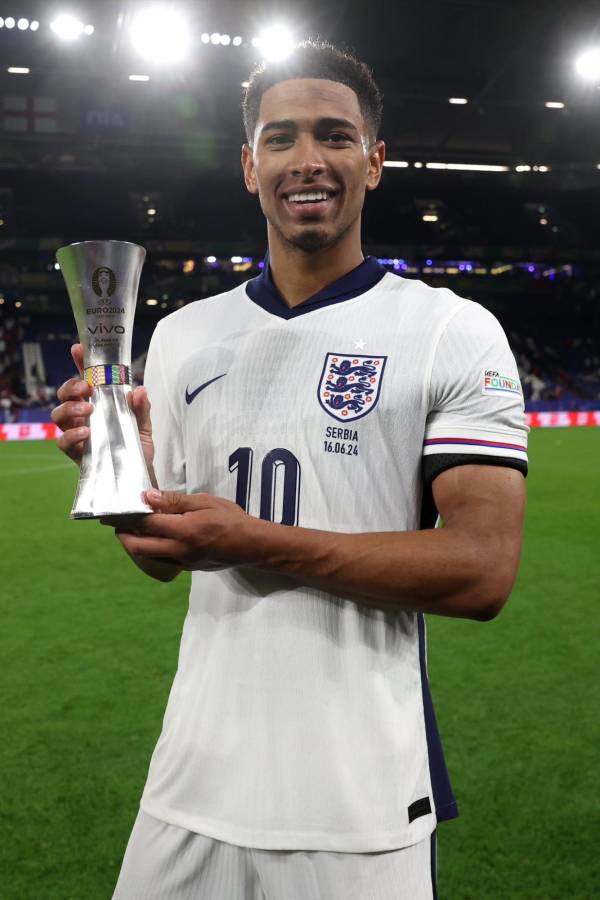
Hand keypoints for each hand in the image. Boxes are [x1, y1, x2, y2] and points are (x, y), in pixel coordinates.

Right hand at [51, 343, 155, 481]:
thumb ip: (142, 409)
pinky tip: (86, 432)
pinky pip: (62, 442)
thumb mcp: (144, 426)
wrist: (140, 477)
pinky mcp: (76, 453)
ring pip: (58, 415)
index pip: (85, 380)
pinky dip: (71, 435)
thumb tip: (140, 389)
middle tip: (86, 388)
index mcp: (98, 404)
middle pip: (64, 394)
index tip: (77, 349)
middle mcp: (83, 417)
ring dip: (69, 407)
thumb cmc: (138, 449)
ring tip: (88, 409)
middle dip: (70, 386)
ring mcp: (77, 434)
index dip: (79, 363)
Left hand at [114, 490, 263, 570]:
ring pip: (148, 558)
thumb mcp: (205, 502)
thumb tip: (148, 497)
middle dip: (123, 536)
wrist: (251, 545)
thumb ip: (175, 501)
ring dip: (135, 545)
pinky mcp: (187, 568)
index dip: (129, 516)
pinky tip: (155, 538)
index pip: (146, 524)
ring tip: (133, 530)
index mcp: (184, 531)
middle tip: (118, 524)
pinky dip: (152, 550)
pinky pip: (161, 561)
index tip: (118, 509)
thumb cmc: (231, 519)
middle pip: (138, 548)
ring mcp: (182, 562)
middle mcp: (179, 550)